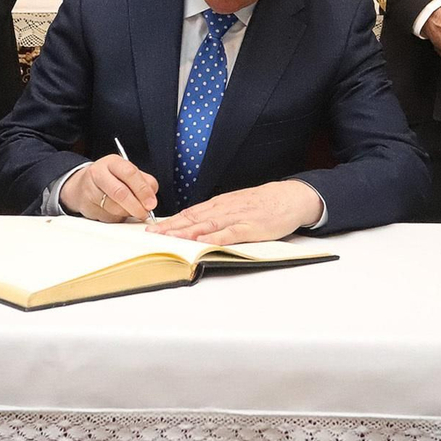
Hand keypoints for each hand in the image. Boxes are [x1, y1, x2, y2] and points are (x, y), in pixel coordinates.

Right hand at [61, 155, 158, 221]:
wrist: (81, 186)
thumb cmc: (110, 179)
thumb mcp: (127, 174)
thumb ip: (144, 182)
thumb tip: (151, 199)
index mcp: (113, 162)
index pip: (130, 173)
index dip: (143, 190)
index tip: (151, 203)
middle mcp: (98, 173)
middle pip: (120, 192)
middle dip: (136, 206)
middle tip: (144, 213)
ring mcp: (90, 190)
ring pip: (114, 208)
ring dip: (127, 213)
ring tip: (130, 211)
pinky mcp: (86, 206)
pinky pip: (107, 217)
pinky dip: (117, 218)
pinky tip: (116, 212)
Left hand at [148, 180, 322, 245]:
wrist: (289, 197)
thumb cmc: (262, 203)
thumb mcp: (235, 205)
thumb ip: (216, 215)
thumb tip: (195, 224)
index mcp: (218, 204)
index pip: (189, 213)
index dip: (169, 221)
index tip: (151, 229)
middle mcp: (223, 209)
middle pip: (192, 219)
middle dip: (170, 227)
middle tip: (151, 235)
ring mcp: (236, 218)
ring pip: (206, 225)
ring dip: (185, 232)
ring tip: (168, 238)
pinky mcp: (250, 227)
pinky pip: (229, 234)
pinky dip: (214, 238)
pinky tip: (201, 242)